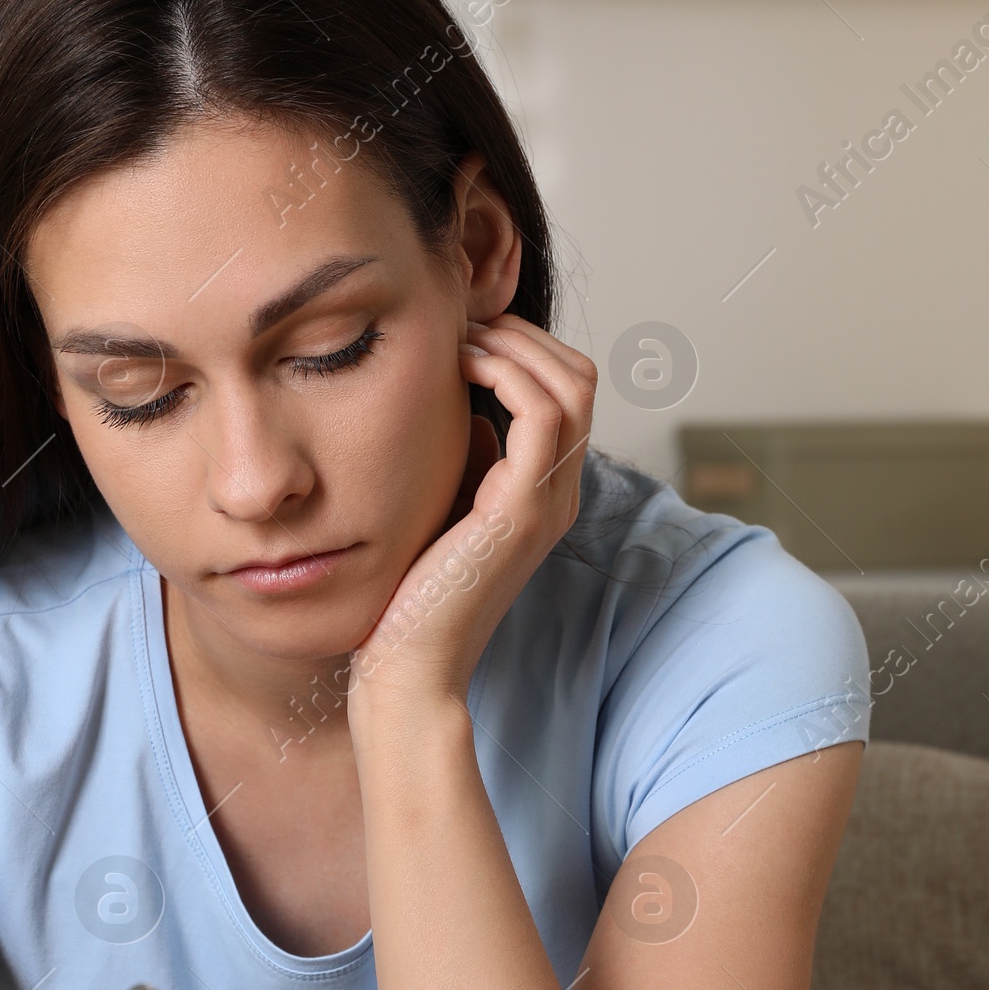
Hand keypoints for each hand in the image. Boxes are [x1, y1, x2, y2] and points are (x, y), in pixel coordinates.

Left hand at [350, 313, 596, 709]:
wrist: (409, 665)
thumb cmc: (411, 595)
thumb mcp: (444, 507)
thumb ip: (469, 460)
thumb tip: (472, 411)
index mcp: (543, 493)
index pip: (567, 392)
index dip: (523, 348)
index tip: (466, 335)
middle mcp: (558, 495)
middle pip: (579, 377)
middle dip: (523, 334)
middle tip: (464, 324)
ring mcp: (547, 503)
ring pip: (570, 385)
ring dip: (514, 345)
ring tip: (461, 339)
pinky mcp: (522, 511)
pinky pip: (541, 413)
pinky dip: (505, 373)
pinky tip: (458, 370)